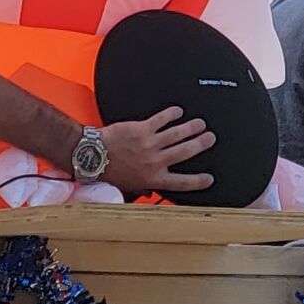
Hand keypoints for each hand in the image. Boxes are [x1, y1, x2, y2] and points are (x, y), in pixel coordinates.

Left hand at [98, 107, 215, 195]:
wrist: (94, 157)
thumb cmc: (108, 172)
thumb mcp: (129, 187)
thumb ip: (143, 188)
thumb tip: (151, 192)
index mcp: (153, 179)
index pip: (182, 182)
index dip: (198, 181)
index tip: (209, 178)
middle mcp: (155, 161)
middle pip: (186, 152)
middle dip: (201, 144)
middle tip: (210, 138)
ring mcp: (150, 144)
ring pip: (177, 134)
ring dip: (191, 127)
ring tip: (200, 124)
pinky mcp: (142, 129)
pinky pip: (161, 120)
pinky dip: (171, 114)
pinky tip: (177, 111)